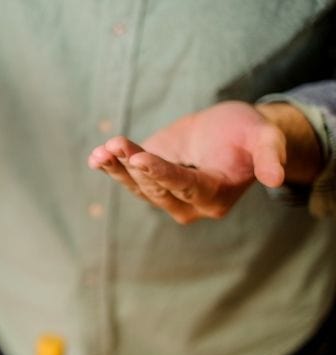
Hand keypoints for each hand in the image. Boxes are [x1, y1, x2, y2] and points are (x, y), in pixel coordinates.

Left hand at [88, 101, 288, 223]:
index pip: (185, 186)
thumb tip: (276, 178)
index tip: (139, 158)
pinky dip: (111, 167)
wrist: (230, 131)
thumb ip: (269, 155)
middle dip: (134, 165)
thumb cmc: (248, 133)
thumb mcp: (265, 136)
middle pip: (156, 187)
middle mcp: (188, 205)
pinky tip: (97, 157)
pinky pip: (127, 179)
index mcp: (216, 197)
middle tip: (116, 143)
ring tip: (103, 150)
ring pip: (137, 186)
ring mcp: (166, 196)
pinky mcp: (150, 183)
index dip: (162, 173)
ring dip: (116, 168)